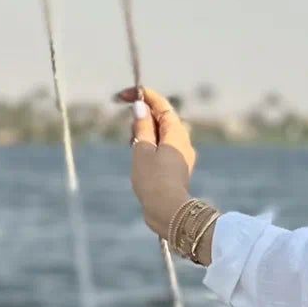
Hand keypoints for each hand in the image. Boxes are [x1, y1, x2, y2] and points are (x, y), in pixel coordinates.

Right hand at [117, 85, 194, 240]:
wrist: (167, 211)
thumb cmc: (153, 180)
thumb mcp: (142, 149)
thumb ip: (142, 126)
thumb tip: (141, 107)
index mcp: (176, 132)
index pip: (161, 104)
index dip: (143, 95)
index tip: (124, 95)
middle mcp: (183, 140)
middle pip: (161, 117)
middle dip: (142, 116)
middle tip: (128, 130)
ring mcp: (181, 154)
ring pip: (161, 133)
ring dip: (144, 131)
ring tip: (133, 145)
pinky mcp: (176, 167)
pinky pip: (162, 147)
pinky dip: (149, 145)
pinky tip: (139, 155)